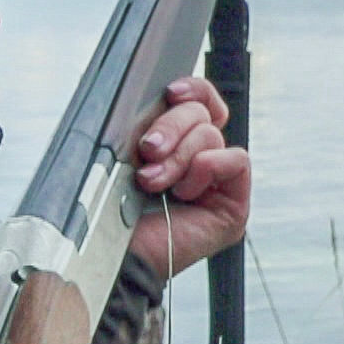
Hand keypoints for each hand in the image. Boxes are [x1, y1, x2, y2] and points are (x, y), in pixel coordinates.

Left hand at [126, 76, 250, 279]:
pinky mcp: (233, 207)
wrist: (109, 254)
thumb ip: (147, 121)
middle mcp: (199, 162)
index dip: (193, 89)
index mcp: (174, 144)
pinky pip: (236, 160)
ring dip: (178, 157)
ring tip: (152, 183)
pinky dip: (209, 167)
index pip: (201, 101)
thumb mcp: (124, 150)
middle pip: (202, 113)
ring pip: (211, 135)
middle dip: (171, 126)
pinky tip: (185, 191)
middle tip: (147, 150)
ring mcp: (217, 185)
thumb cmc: (108, 207)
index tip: (169, 92)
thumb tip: (165, 95)